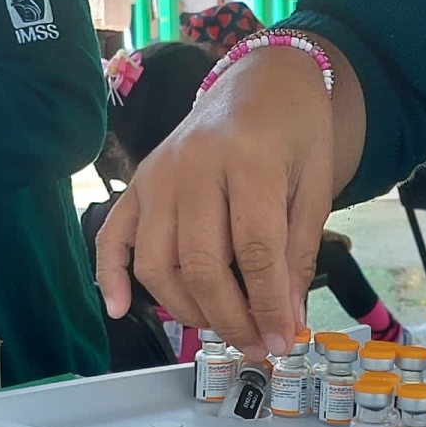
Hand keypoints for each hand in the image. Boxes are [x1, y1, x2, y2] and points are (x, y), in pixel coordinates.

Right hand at [96, 44, 362, 359]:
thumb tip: (286, 320)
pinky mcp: (137, 182)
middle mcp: (193, 166)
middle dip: (229, 317)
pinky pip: (112, 236)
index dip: (268, 305)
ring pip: (156, 262)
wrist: (261, 81)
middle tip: (255, 345)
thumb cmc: (296, 132)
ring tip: (221, 328)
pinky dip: (110, 275)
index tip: (283, 341)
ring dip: (185, 309)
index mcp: (249, 159)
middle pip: (199, 263)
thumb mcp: (315, 185)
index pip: (254, 250)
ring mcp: (157, 174)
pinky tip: (117, 309)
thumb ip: (298, 252)